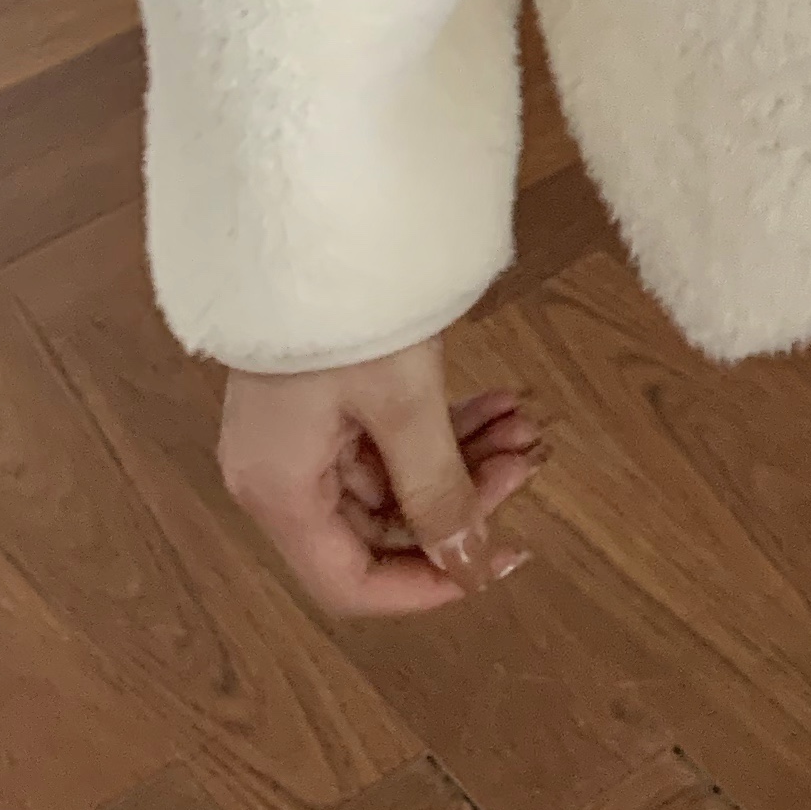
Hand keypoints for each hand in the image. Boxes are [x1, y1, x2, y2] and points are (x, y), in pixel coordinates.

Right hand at [218, 336, 545, 617]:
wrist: (313, 222)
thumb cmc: (348, 316)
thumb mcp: (405, 406)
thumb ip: (439, 491)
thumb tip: (470, 564)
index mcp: (280, 494)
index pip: (350, 583)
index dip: (427, 587)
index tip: (498, 561)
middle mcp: (280, 477)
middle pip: (380, 528)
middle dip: (462, 500)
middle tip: (530, 459)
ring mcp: (301, 437)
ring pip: (394, 479)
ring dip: (464, 458)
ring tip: (528, 424)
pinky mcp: (323, 400)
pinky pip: (388, 438)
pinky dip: (445, 428)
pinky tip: (501, 403)